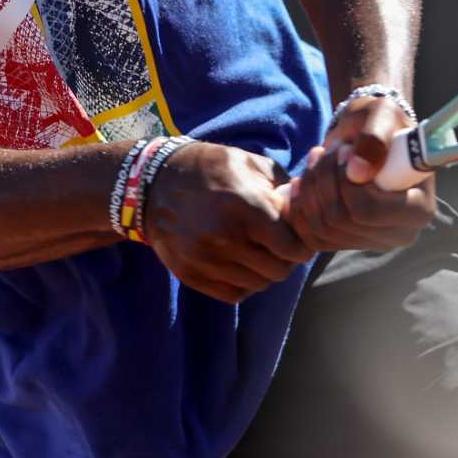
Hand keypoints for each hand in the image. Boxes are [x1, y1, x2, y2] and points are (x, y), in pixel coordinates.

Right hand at [144, 141, 312, 302]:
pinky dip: (244, 284)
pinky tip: (241, 265)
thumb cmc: (209, 169)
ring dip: (264, 273)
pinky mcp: (190, 274)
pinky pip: (233, 294)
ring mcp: (205, 260)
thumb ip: (282, 187)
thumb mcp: (248, 163)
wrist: (153, 184)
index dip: (302, 246)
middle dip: (286, 261)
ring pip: (258, 285)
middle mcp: (226, 238)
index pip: (292, 248)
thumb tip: (304, 210)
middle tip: (281, 248)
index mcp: (245, 206)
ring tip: (259, 254)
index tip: (298, 240)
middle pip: (278, 271)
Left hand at [283, 97, 435, 252]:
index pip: (368, 211)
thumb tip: (358, 173)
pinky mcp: (348, 244)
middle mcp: (400, 233)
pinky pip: (312, 237)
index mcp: (419, 209)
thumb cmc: (380, 122)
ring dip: (310, 189)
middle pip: (341, 221)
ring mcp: (372, 242)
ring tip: (316, 159)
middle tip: (324, 151)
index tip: (343, 151)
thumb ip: (374, 138)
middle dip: (323, 180)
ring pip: (322, 229)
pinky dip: (300, 207)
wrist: (367, 135)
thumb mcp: (382, 114)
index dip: (344, 182)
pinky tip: (305, 181)